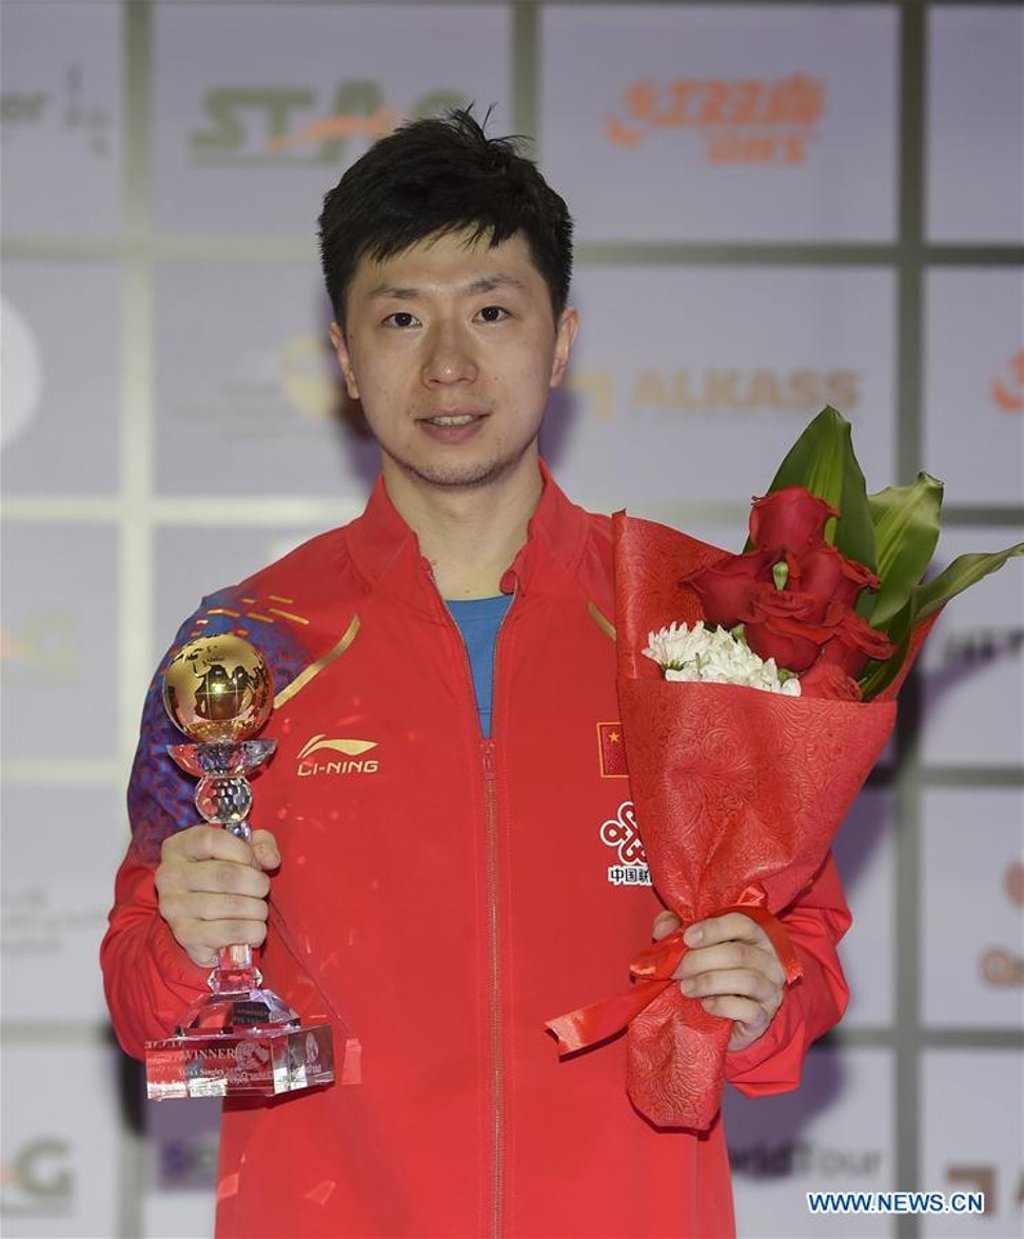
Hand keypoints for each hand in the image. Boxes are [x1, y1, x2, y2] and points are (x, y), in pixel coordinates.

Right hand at [155, 825, 279, 967]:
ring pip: (233, 905)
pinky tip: (254, 929)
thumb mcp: (242, 849)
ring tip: (258, 910)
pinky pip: (231, 931)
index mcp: (179, 847)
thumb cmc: (224, 875)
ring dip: (258, 909)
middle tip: (262, 889)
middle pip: (227, 875)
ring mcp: (174, 908)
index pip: (212, 841)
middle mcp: (169, 876)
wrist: (201, 920)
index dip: (243, 851)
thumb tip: (270, 859)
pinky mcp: (185, 936)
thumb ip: (261, 844)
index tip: (254, 862)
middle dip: (257, 883)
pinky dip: (253, 931)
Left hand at [653, 909, 786, 1052]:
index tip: (687, 939)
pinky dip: (724, 1006)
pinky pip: (749, 1010)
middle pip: (739, 953)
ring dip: (709, 982)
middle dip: (701, 960)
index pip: (742, 923)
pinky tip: (706, 1005)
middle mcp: (770, 960)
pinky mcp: (764, 1017)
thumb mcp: (692, 948)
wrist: (722, 1019)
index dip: (714, 929)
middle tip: (676, 970)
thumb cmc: (710, 973)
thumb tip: (665, 925)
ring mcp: (771, 990)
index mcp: (755, 936)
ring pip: (746, 979)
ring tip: (686, 988)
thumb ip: (676, 930)